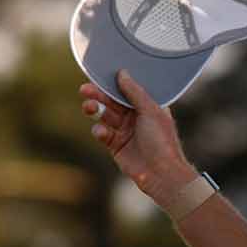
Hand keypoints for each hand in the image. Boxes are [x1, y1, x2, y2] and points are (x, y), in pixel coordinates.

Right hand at [81, 72, 198, 204]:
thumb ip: (134, 92)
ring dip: (95, 110)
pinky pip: (103, 134)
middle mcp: (136, 117)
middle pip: (112, 102)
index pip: (127, 90)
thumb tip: (122, 73)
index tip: (99, 75)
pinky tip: (102, 133)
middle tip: (85, 89)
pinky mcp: (116, 146)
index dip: (113, 83)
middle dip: (98, 95)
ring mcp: (125, 131)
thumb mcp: (150, 111)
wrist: (161, 174)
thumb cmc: (162, 141)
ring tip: (88, 107)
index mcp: (147, 106)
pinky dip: (100, 131)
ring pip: (105, 116)